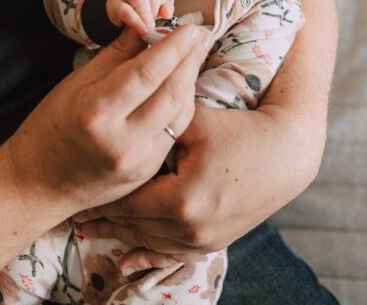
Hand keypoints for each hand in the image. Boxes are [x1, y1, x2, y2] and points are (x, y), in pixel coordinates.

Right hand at [3, 25, 212, 219]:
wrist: (40, 183)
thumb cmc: (52, 126)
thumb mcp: (78, 83)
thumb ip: (118, 54)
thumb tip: (147, 25)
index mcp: (97, 112)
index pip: (147, 72)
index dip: (174, 47)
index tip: (190, 28)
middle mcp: (122, 140)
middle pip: (172, 92)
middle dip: (191, 59)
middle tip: (202, 36)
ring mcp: (138, 160)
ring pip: (181, 112)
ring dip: (191, 80)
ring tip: (195, 55)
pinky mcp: (148, 171)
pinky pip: (175, 130)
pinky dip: (182, 104)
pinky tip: (182, 85)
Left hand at [71, 105, 315, 273]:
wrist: (288, 152)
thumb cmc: (241, 130)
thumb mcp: (195, 122)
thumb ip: (156, 122)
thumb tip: (122, 108)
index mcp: (181, 199)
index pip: (127, 200)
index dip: (102, 196)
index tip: (78, 193)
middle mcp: (191, 228)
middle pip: (135, 224)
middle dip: (107, 216)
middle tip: (77, 212)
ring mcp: (205, 239)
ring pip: (151, 241)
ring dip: (124, 233)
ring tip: (96, 224)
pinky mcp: (216, 242)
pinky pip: (174, 254)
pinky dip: (150, 253)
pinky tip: (128, 258)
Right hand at [106, 0, 173, 35]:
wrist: (115, 9)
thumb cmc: (137, 8)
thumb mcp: (153, 7)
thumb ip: (164, 9)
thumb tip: (166, 13)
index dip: (164, 0)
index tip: (163, 13)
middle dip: (155, 8)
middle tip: (155, 21)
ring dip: (146, 14)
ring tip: (149, 26)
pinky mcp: (114, 5)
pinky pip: (126, 12)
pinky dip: (136, 22)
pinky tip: (142, 29)